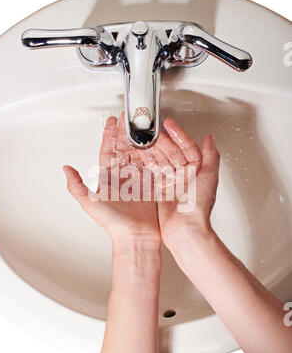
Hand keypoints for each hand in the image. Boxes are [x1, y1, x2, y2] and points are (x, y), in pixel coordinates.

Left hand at [63, 113, 160, 244]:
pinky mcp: (152, 183)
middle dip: (126, 132)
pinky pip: (153, 163)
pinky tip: (155, 142)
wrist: (135, 236)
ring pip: (139, 153)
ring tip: (142, 126)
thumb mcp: (89, 202)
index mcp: (108, 178)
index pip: (108, 150)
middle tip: (129, 118)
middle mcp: (123, 176)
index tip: (112, 122)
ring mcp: (138, 179)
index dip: (109, 135)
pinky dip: (154, 151)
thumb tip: (66, 170)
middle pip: (125, 148)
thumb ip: (76, 185)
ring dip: (140, 139)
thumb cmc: (113, 223)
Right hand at [138, 117, 219, 245]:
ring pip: (160, 159)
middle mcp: (184, 175)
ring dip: (152, 148)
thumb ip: (211, 156)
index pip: (186, 146)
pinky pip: (152, 171)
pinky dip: (146, 161)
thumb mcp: (209, 177)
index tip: (168, 123)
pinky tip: (140, 152)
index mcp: (196, 169)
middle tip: (150, 129)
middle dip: (160, 139)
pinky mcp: (159, 190)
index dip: (177, 134)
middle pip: (171, 151)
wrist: (185, 229)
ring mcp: (171, 182)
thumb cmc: (198, 207)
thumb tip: (211, 138)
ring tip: (143, 137)